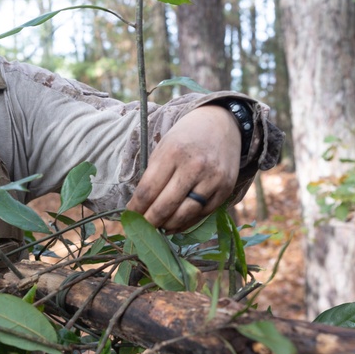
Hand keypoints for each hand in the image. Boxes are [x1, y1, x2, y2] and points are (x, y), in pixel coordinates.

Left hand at [127, 104, 241, 232]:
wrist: (221, 124)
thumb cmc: (186, 137)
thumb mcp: (164, 146)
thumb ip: (153, 175)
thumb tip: (140, 208)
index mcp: (173, 152)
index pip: (148, 190)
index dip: (135, 208)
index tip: (128, 217)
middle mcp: (194, 166)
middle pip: (165, 206)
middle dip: (149, 222)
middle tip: (140, 229)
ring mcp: (212, 179)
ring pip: (184, 214)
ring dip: (167, 226)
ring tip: (157, 228)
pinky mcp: (226, 189)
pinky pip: (202, 214)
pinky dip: (186, 223)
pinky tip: (175, 224)